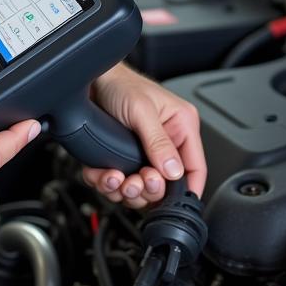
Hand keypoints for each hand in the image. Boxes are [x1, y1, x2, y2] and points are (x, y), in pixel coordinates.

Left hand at [83, 63, 205, 209]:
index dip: (187, 190)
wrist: (90, 80)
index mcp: (181, 126)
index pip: (195, 168)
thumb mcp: (142, 111)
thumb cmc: (120, 84)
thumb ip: (159, 142)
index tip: (173, 205)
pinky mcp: (125, 159)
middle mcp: (166, 142)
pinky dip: (109, 185)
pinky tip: (103, 175)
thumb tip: (174, 171)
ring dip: (126, 190)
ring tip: (115, 178)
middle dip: (147, 190)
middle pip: (167, 186)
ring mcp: (144, 153)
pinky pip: (120, 184)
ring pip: (142, 190)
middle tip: (134, 182)